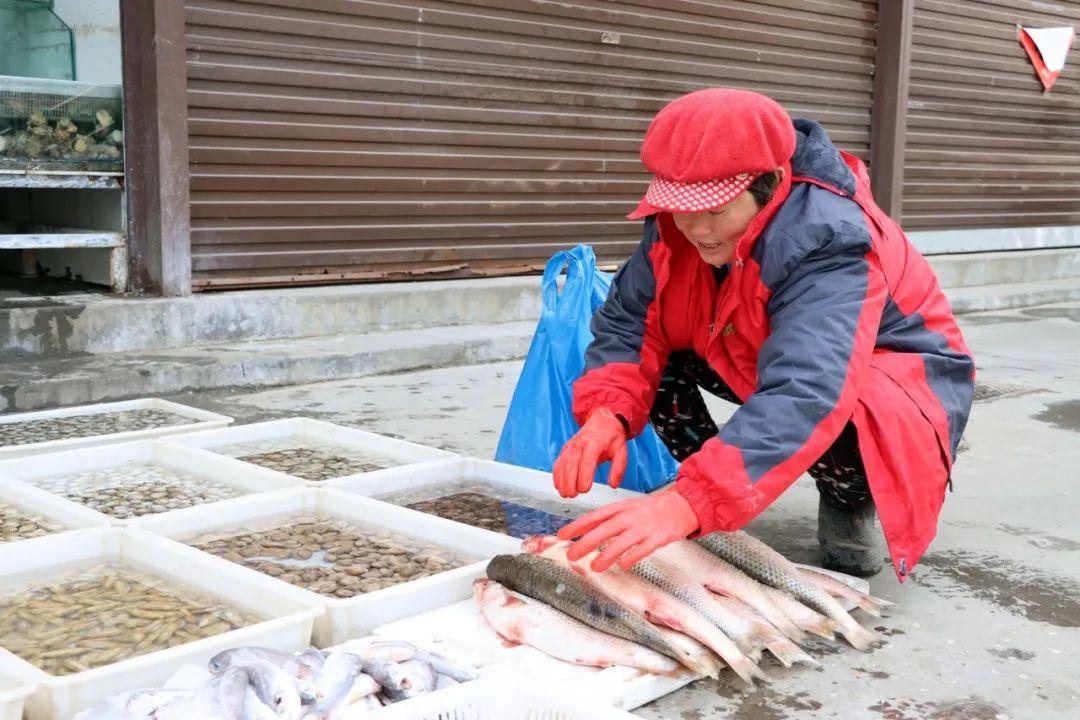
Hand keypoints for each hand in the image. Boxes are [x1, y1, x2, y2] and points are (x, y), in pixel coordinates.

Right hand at [553, 408, 627, 497]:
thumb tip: (613, 484)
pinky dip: (557, 475)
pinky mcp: (565, 449)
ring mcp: (571, 446)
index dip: (584, 476)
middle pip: (571, 464)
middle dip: (570, 481)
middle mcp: (580, 444)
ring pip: (562, 464)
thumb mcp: (621, 450)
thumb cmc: (611, 437)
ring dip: (562, 480)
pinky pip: (558, 463)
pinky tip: (559, 486)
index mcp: (594, 443)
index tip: (585, 489)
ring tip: (566, 494)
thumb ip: (619, 468)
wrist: (602, 420)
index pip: (587, 461)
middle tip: (573, 495)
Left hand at [556, 488, 699, 571]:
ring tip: (594, 567)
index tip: (561, 535)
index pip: (594, 516)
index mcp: (620, 508)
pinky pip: (642, 549)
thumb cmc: (651, 509)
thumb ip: (609, 519)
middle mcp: (629, 517)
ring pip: (621, 542)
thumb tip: (587, 533)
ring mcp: (644, 528)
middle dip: (585, 543)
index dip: (577, 526)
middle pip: (604, 530)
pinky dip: (631, 557)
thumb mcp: (627, 508)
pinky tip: (622, 566)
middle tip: (570, 555)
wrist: (682, 505)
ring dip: (606, 556)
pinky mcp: (658, 539)